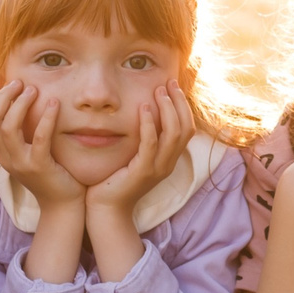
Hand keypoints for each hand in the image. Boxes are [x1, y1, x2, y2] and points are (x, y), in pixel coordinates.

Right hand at [0, 80, 84, 209]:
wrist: (63, 204)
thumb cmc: (49, 172)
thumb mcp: (28, 150)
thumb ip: (21, 131)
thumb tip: (18, 100)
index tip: (12, 85)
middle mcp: (5, 158)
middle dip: (4, 96)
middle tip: (21, 84)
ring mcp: (20, 164)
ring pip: (8, 127)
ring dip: (20, 104)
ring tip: (35, 90)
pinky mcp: (39, 167)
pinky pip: (39, 138)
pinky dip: (46, 118)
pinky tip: (55, 103)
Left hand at [89, 81, 193, 219]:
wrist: (106, 209)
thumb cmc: (115, 180)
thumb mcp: (133, 157)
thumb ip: (141, 139)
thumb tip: (140, 113)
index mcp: (168, 159)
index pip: (187, 128)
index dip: (183, 106)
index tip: (172, 86)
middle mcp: (168, 163)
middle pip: (185, 128)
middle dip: (179, 102)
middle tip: (168, 83)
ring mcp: (157, 168)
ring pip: (173, 133)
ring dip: (167, 108)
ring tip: (158, 91)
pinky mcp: (142, 172)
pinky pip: (150, 143)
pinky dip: (148, 123)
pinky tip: (142, 107)